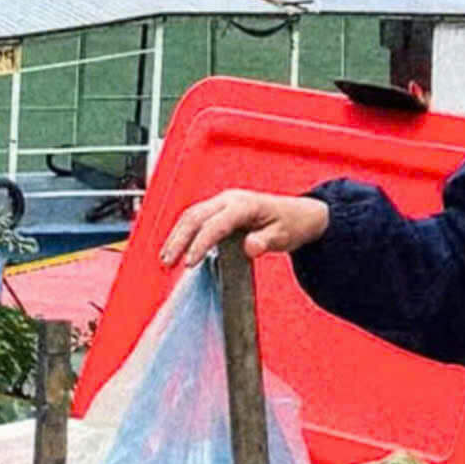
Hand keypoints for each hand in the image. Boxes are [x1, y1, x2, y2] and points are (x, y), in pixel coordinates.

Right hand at [158, 189, 330, 269]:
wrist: (299, 214)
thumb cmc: (291, 224)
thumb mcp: (283, 236)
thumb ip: (265, 241)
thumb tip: (250, 248)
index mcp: (244, 205)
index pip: (214, 225)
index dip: (199, 244)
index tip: (189, 263)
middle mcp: (229, 199)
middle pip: (195, 216)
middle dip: (178, 240)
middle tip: (167, 264)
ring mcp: (223, 202)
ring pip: (191, 215)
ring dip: (176, 236)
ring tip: (165, 260)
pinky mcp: (219, 208)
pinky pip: (195, 217)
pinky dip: (182, 232)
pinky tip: (175, 249)